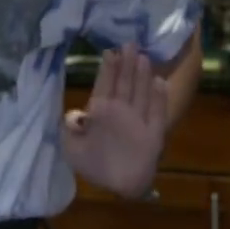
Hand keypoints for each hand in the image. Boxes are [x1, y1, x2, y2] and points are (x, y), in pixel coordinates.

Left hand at [61, 44, 169, 197]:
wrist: (117, 186)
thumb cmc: (94, 165)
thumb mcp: (71, 148)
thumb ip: (69, 128)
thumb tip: (73, 112)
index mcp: (101, 112)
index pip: (104, 85)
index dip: (107, 69)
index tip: (109, 51)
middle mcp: (120, 112)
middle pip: (124, 84)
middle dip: (126, 64)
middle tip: (129, 43)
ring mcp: (138, 121)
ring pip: (140, 93)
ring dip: (142, 76)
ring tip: (143, 57)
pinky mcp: (153, 133)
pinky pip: (157, 114)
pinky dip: (159, 98)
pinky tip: (160, 82)